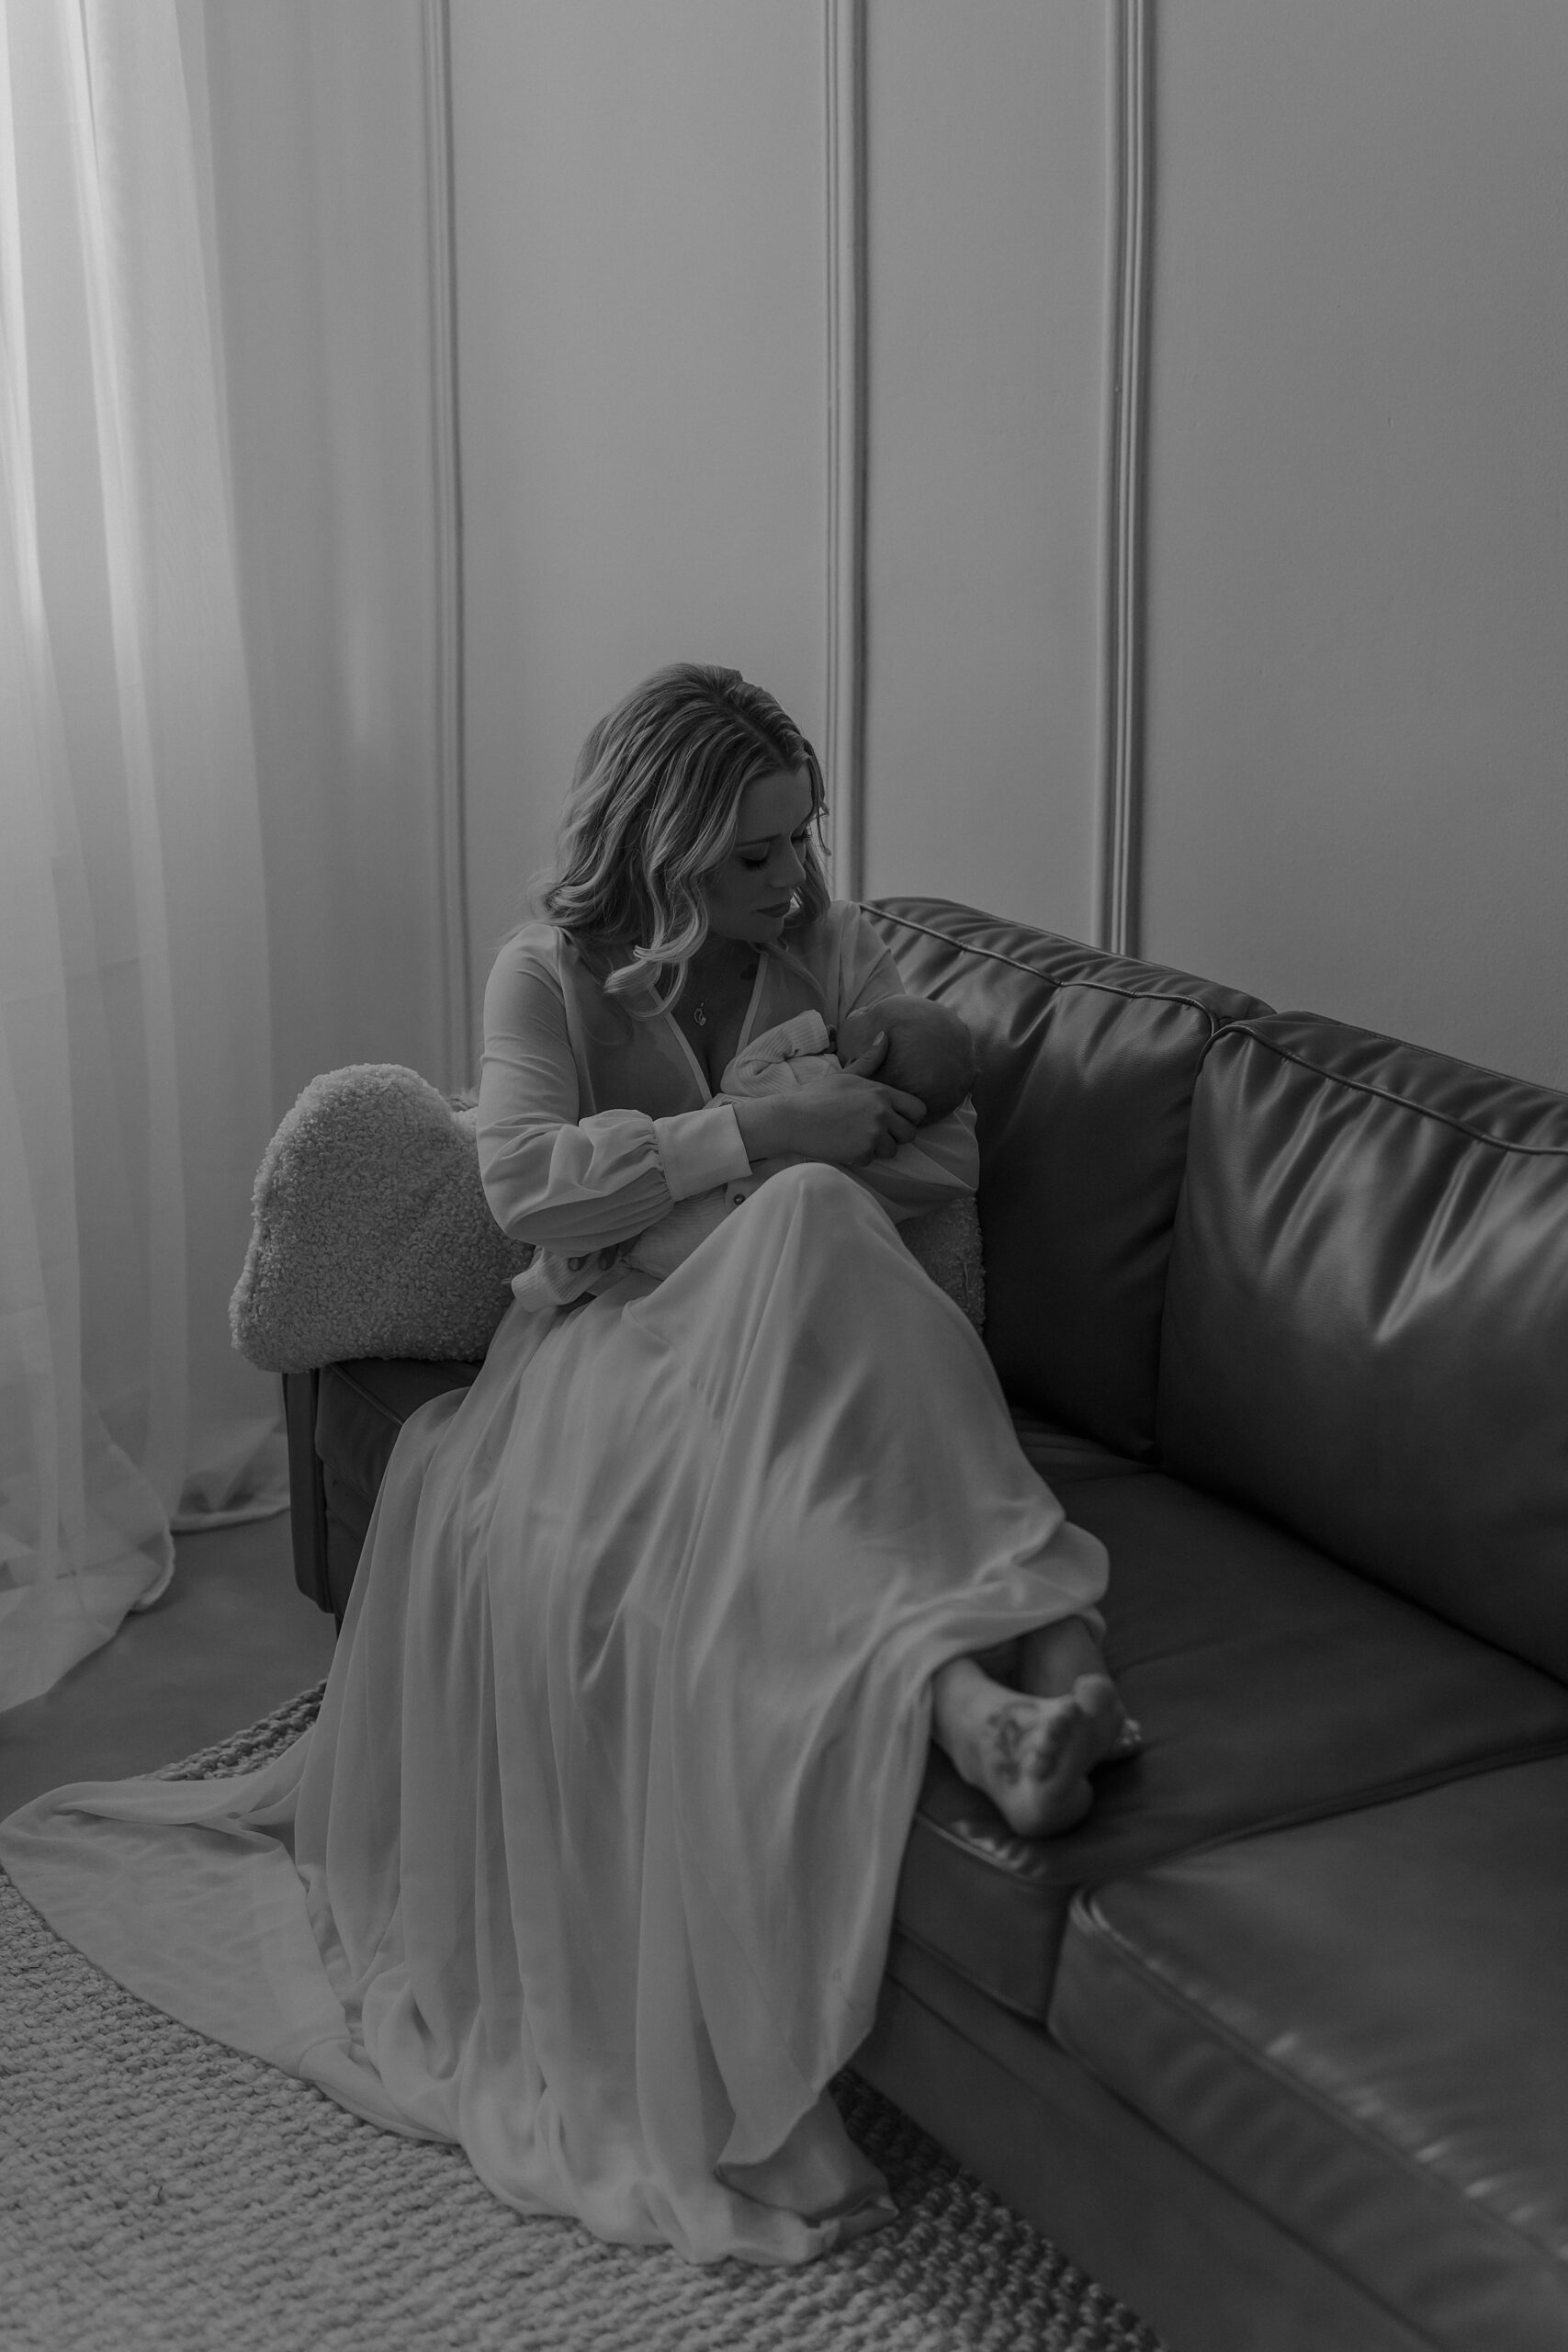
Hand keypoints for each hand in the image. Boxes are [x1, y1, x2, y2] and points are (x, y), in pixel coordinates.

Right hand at [733, 1046, 925, 1165]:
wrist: (794, 1118)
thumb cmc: (819, 1096)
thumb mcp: (847, 1074)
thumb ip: (870, 1059)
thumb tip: (885, 1035)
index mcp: (881, 1092)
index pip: (919, 1110)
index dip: (910, 1117)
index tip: (895, 1119)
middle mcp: (882, 1112)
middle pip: (910, 1133)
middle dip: (895, 1136)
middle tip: (875, 1132)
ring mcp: (873, 1133)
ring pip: (892, 1150)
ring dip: (878, 1149)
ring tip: (858, 1138)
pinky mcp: (862, 1152)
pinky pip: (872, 1160)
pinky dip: (860, 1157)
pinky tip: (845, 1145)